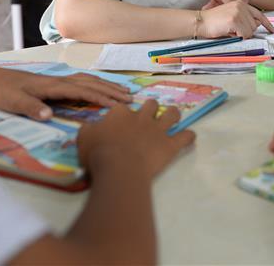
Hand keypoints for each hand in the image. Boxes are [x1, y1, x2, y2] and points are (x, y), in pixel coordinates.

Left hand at [0, 68, 132, 120]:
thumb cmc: (4, 93)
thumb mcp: (14, 103)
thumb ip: (31, 108)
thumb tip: (49, 116)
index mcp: (53, 86)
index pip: (83, 91)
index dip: (101, 98)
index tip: (117, 106)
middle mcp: (60, 81)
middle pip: (91, 83)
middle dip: (111, 91)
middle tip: (130, 99)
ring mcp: (60, 80)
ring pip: (89, 80)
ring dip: (107, 85)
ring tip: (123, 92)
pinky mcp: (57, 82)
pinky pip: (83, 81)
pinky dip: (97, 83)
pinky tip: (102, 88)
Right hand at [77, 99, 195, 177]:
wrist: (119, 167)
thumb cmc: (98, 153)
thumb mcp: (84, 138)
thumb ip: (89, 130)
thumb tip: (92, 128)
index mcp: (120, 114)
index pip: (121, 108)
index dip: (120, 115)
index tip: (119, 122)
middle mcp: (141, 118)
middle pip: (150, 105)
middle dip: (151, 108)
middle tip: (149, 114)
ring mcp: (158, 130)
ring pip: (172, 114)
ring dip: (173, 114)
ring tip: (174, 116)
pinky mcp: (170, 144)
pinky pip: (185, 137)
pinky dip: (188, 137)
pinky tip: (189, 137)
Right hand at [199, 0, 273, 37]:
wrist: (200, 21)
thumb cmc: (214, 22)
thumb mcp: (231, 16)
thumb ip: (244, 18)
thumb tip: (255, 25)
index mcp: (241, 3)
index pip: (259, 14)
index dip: (267, 24)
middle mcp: (242, 6)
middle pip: (255, 26)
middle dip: (246, 31)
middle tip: (233, 30)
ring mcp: (238, 12)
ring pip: (250, 31)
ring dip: (241, 35)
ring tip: (229, 30)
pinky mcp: (234, 20)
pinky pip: (244, 35)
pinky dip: (237, 37)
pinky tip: (228, 32)